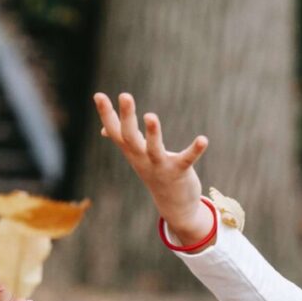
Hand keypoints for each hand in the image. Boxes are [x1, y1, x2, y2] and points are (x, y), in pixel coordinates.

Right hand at [92, 91, 211, 244]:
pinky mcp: (179, 172)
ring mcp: (160, 167)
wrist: (174, 206)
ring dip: (152, 133)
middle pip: (130, 137)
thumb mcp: (136, 156)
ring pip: (154, 149)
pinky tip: (203, 140)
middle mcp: (142, 159)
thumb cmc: (155, 173)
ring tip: (150, 116)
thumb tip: (103, 130)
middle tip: (124, 95)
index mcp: (132, 152)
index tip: (98, 95)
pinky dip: (195, 150)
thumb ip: (122, 141)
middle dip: (127, 117)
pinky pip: (186, 160)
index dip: (106, 114)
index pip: (115, 131)